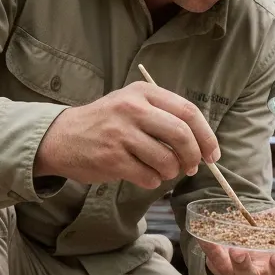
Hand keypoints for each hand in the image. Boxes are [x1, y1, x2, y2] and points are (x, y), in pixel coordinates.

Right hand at [34, 82, 218, 188]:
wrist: (62, 137)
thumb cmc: (106, 124)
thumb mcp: (133, 105)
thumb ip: (165, 117)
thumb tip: (202, 146)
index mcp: (143, 92)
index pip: (188, 112)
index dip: (206, 136)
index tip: (212, 154)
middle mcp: (133, 109)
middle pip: (181, 135)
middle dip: (193, 156)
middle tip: (191, 167)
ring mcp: (121, 134)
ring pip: (166, 160)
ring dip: (171, 172)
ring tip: (162, 171)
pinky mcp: (112, 159)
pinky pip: (148, 177)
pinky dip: (153, 181)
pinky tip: (143, 175)